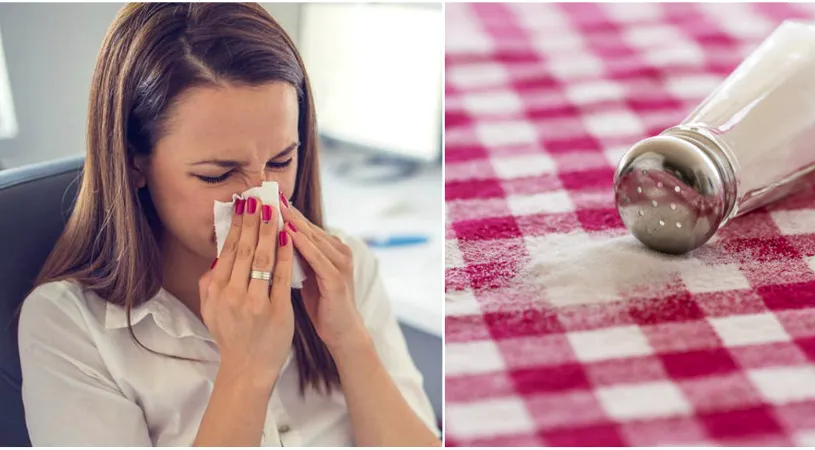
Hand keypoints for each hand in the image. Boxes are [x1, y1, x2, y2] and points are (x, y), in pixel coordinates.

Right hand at [198, 197, 293, 389]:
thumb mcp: (210, 308)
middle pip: (245, 249)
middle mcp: (232, 295)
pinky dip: (285, 254)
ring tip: (275, 210)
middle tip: (260, 199)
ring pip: (263, 259)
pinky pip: (281, 276)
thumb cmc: (231, 334)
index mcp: (216, 291)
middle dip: (254, 221)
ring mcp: (255, 303)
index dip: (237, 225)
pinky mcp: (276, 311)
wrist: (248, 367)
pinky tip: (289, 236)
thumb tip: (218, 253)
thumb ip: (210, 281)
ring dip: (269, 230)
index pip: (228, 250)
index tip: (244, 205)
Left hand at [279, 196, 368, 351]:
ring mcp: (340, 263)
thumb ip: (293, 256)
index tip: (262, 198)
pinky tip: (289, 234)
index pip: (303, 225)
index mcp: (329, 248)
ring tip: (272, 208)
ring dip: (292, 222)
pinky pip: (317, 258)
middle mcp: (338, 250)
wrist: (341, 331)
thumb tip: (268, 239)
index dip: (283, 212)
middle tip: (264, 195)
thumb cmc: (321, 303)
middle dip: (285, 211)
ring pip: (312, 238)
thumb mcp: (305, 274)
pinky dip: (303, 245)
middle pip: (307, 226)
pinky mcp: (337, 279)